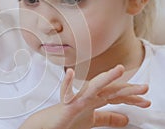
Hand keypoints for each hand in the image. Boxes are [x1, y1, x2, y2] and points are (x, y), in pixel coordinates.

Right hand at [19, 65, 149, 128]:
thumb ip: (108, 118)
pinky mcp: (66, 105)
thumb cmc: (68, 120)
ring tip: (118, 70)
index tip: (145, 101)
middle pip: (110, 90)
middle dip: (127, 89)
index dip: (131, 98)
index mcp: (95, 99)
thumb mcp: (93, 120)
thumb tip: (125, 119)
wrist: (50, 124)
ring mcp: (77, 99)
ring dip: (105, 78)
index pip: (116, 95)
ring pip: (93, 87)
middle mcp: (88, 96)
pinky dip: (67, 82)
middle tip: (144, 88)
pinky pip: (66, 92)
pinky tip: (70, 74)